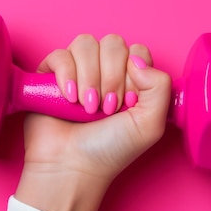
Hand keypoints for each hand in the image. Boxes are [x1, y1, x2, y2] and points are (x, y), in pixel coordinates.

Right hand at [14, 34, 170, 210]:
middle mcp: (104, 71)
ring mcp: (76, 70)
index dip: (133, 74)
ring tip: (87, 106)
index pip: (137, 51)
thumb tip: (136, 60)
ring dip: (89, 77)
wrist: (71, 167)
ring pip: (86, 44)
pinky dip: (66, 76)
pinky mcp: (50, 74)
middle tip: (107, 108)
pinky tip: (70, 100)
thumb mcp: (151, 124)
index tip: (128, 104)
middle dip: (111, 77)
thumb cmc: (110, 150)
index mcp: (130, 79)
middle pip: (113, 43)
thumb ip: (161, 86)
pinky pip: (60, 55)